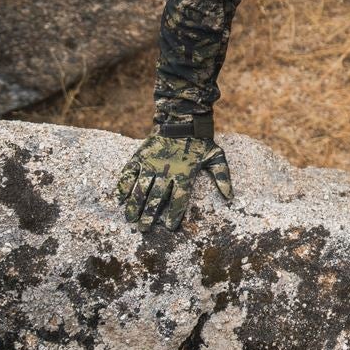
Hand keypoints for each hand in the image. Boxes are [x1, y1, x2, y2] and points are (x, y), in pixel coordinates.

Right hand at [117, 133, 232, 229]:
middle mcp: (167, 171)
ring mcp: (152, 164)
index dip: (174, 214)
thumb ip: (223, 177)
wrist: (182, 120)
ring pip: (140, 188)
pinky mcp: (140, 157)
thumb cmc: (201, 142)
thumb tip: (230, 197)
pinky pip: (129, 173)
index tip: (170, 227)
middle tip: (144, 229)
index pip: (180, 199)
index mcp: (185, 174)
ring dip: (134, 205)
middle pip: (157, 198)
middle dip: (149, 215)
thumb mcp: (216, 157)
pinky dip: (123, 185)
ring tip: (130, 219)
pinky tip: (119, 198)